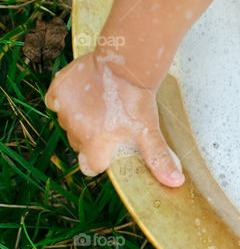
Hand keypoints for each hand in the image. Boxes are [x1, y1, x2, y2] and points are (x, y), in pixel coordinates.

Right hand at [45, 51, 184, 186]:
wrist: (125, 66)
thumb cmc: (138, 102)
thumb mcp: (149, 133)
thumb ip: (158, 159)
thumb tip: (176, 182)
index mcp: (95, 144)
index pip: (91, 166)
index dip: (102, 159)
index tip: (112, 147)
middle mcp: (75, 130)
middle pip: (80, 145)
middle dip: (93, 139)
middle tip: (111, 123)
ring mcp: (64, 110)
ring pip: (69, 125)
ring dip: (80, 120)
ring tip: (102, 106)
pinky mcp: (57, 91)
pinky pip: (56, 103)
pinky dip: (68, 102)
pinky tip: (86, 95)